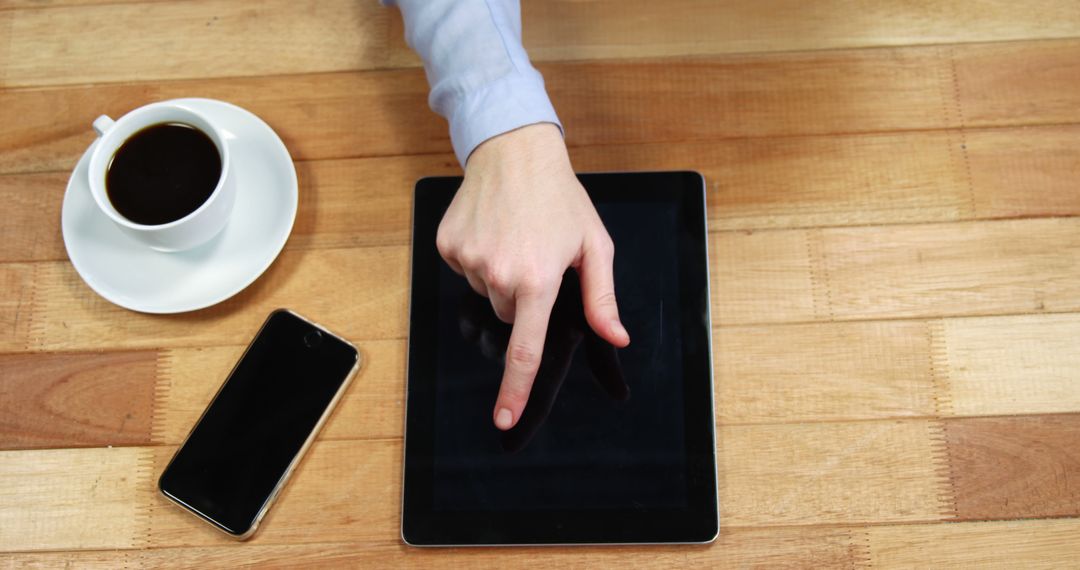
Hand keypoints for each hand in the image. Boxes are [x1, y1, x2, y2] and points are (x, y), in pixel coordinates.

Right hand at [436, 123, 630, 430]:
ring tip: (514, 236)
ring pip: (486, 293)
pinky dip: (479, 257)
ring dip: (500, 275)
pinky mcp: (448, 246)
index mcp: (539, 279)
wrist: (514, 150)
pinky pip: (464, 270)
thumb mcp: (594, 245)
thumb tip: (616, 337)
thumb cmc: (560, 197)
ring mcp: (468, 260)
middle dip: (523, 296)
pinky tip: (493, 230)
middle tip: (536, 256)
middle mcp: (499, 274)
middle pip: (508, 316)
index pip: (525, 349)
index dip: (514, 391)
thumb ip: (602, 298)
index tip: (504, 419)